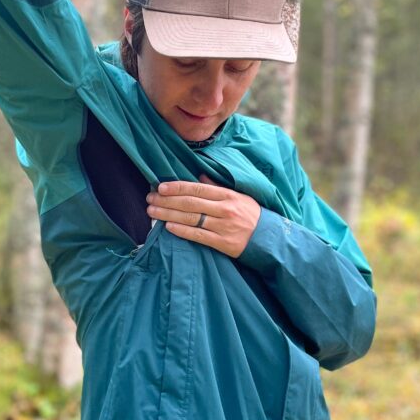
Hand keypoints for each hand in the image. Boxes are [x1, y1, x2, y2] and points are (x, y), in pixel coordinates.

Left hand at [145, 174, 260, 258]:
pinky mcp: (223, 243)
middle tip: (150, 199)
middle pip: (190, 203)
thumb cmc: (251, 215)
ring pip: (191, 218)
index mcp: (228, 195)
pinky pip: (198, 236)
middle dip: (167, 200)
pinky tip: (168, 227)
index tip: (161, 186)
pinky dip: (182, 231)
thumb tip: (199, 176)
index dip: (178, 187)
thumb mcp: (238, 196)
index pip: (198, 189)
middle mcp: (225, 209)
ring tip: (152, 212)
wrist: (269, 239)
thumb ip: (217, 187)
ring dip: (168, 214)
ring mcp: (223, 227)